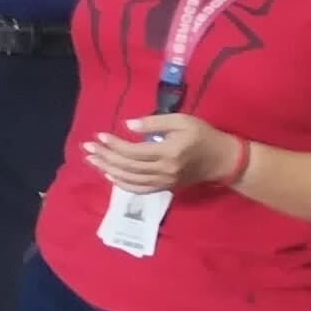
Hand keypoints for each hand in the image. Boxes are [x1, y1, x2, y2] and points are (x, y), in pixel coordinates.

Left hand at [86, 113, 241, 192]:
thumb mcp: (182, 121)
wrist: (223, 160)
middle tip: (87, 147)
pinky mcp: (165, 187)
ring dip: (108, 169)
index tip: (100, 135)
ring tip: (92, 159)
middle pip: (128, 166)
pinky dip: (122, 183)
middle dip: (105, 156)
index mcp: (169, 152)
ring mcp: (164, 181)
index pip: (134, 151)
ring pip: (130, 179)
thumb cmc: (203, 135)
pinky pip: (139, 189)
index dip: (114, 144)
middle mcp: (164, 170)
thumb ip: (154, 123)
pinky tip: (109, 174)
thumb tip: (128, 126)